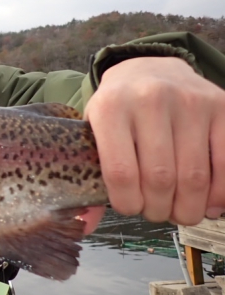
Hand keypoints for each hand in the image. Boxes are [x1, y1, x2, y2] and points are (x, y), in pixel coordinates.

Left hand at [84, 57, 224, 225]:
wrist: (149, 68)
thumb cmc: (118, 109)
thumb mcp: (94, 130)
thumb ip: (89, 174)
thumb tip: (83, 225)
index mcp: (111, 107)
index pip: (120, 171)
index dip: (127, 202)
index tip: (130, 208)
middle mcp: (150, 99)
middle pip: (160, 178)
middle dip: (158, 209)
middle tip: (156, 213)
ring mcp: (189, 101)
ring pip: (194, 176)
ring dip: (188, 207)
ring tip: (180, 212)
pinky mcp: (220, 106)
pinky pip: (224, 163)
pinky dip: (219, 193)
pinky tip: (208, 203)